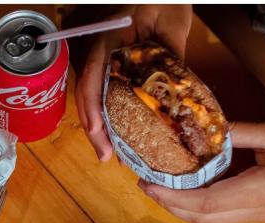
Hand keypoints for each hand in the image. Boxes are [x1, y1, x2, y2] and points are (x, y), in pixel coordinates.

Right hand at [75, 5, 192, 160]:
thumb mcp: (172, 24)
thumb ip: (172, 56)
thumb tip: (177, 97)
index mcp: (106, 39)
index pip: (92, 75)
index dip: (91, 106)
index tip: (96, 131)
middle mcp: (97, 52)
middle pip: (87, 94)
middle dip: (93, 128)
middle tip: (105, 156)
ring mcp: (101, 60)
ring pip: (92, 98)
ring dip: (98, 126)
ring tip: (110, 152)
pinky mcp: (110, 67)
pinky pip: (103, 94)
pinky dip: (107, 116)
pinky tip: (116, 134)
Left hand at [138, 122, 264, 222]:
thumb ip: (241, 133)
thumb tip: (208, 127)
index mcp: (262, 191)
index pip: (207, 203)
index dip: (174, 197)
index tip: (150, 185)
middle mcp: (258, 210)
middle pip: (203, 218)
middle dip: (170, 205)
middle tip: (147, 185)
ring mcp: (260, 217)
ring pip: (211, 221)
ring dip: (181, 207)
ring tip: (160, 187)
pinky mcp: (261, 216)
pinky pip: (221, 216)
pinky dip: (198, 205)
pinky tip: (187, 189)